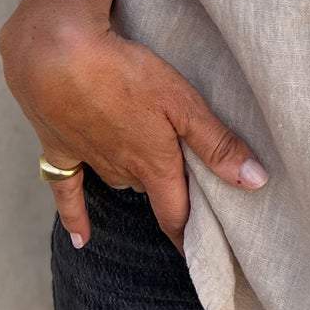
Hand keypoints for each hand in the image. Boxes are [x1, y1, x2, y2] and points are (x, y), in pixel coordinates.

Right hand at [0, 4, 266, 253]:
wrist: (54, 55)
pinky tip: (81, 238)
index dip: (191, 235)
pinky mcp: (58, 146)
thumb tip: (256, 181)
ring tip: (151, 185)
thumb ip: (216, 144)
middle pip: (151, 192)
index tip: (203, 254)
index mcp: (154, 164)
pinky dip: (74, 215)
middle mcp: (122, 170)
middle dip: (168, 197)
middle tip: (186, 198)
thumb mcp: (182, 103)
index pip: (176, 213)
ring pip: (119, 180)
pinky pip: (66, 188)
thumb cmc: (123, 74)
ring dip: (135, 183)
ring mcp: (88, 159)